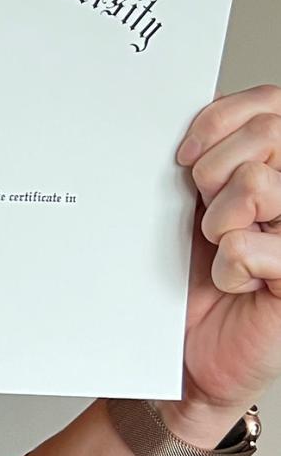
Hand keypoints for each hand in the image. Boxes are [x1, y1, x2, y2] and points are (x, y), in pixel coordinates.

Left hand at [171, 84, 280, 425]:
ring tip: (221, 246)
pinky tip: (235, 283)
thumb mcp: (197, 203)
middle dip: (213, 169)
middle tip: (201, 207)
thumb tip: (192, 120)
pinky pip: (249, 247)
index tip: (185, 154)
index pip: (272, 103)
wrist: (191, 352)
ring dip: (218, 219)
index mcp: (280, 166)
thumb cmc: (194, 276)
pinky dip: (227, 267)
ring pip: (256, 184)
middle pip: (269, 133)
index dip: (222, 119)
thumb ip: (209, 157)